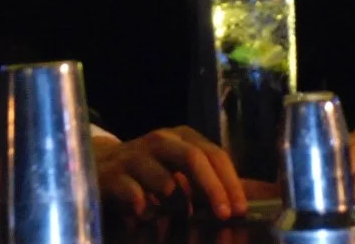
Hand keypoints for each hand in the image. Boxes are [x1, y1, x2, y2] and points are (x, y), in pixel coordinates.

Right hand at [92, 126, 248, 219]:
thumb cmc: (151, 172)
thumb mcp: (183, 172)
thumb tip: (253, 197)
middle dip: (212, 188)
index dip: (230, 183)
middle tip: (224, 215)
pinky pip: (133, 194)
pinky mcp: (112, 176)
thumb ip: (211, 184)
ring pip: (164, 179)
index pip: (214, 154)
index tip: (239, 210)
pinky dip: (144, 208)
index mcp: (182, 138)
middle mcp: (160, 141)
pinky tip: (144, 213)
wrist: (101, 167)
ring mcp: (134, 156)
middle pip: (193, 158)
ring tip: (178, 214)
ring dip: (176, 203)